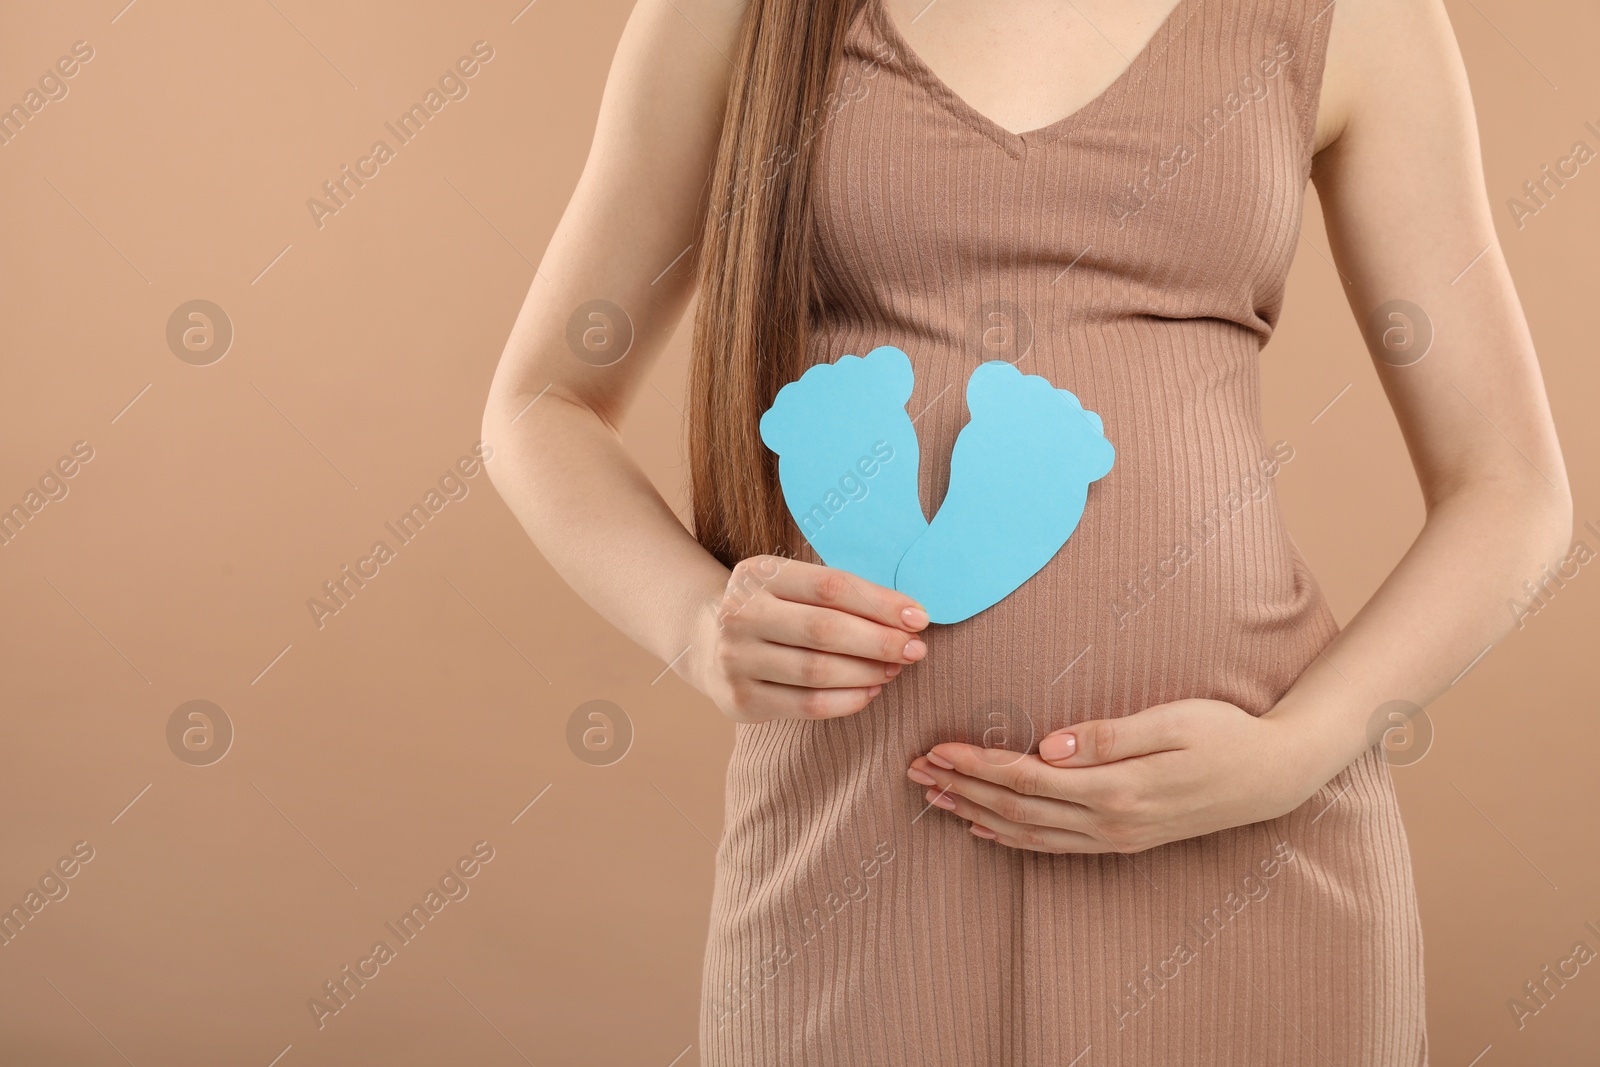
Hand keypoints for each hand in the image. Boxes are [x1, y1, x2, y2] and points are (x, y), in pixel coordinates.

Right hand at [690, 554, 928, 723]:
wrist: (706, 641)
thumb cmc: (770, 608)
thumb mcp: (790, 584)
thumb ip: (838, 594)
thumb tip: (908, 616)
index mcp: (758, 574)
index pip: (830, 587)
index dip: (880, 603)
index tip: (919, 617)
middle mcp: (740, 614)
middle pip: (825, 630)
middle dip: (880, 642)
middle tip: (914, 649)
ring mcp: (736, 660)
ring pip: (819, 671)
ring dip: (868, 672)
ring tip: (894, 669)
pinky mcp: (740, 700)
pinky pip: (808, 705)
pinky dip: (848, 700)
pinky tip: (870, 691)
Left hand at [905, 699, 1321, 852]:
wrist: (1273, 776)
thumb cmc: (1224, 733)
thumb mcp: (1172, 720)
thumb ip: (1109, 735)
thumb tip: (1048, 744)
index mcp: (1115, 788)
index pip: (1025, 777)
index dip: (976, 764)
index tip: (936, 748)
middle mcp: (1109, 822)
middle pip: (1015, 808)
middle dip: (960, 789)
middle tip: (913, 771)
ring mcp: (1115, 837)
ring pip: (1027, 832)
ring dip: (975, 814)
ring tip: (933, 797)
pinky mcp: (1122, 840)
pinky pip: (1053, 846)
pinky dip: (1011, 838)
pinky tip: (983, 828)